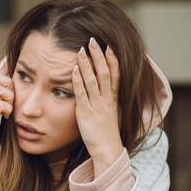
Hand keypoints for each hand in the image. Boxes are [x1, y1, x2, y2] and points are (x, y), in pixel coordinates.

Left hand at [72, 38, 122, 175]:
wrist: (107, 150)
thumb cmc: (106, 133)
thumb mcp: (109, 113)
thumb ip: (105, 100)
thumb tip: (101, 90)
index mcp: (113, 99)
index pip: (115, 75)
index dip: (112, 60)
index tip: (108, 46)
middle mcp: (106, 99)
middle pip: (104, 73)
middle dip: (98, 56)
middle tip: (93, 41)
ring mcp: (97, 105)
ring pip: (93, 80)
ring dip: (87, 64)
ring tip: (81, 50)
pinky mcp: (86, 113)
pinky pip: (82, 94)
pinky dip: (79, 81)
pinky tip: (75, 70)